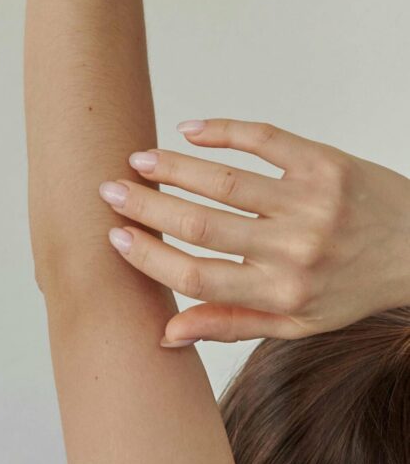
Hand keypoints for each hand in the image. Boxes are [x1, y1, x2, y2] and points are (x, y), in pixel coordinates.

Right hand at [99, 118, 409, 344]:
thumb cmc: (352, 287)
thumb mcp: (297, 321)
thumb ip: (232, 322)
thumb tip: (166, 333)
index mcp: (282, 293)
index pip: (196, 277)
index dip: (149, 256)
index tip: (116, 235)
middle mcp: (294, 250)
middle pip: (200, 225)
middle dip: (146, 206)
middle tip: (110, 189)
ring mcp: (310, 203)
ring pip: (224, 182)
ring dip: (172, 167)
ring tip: (138, 159)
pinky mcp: (324, 163)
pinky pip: (263, 139)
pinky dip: (221, 130)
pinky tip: (189, 130)